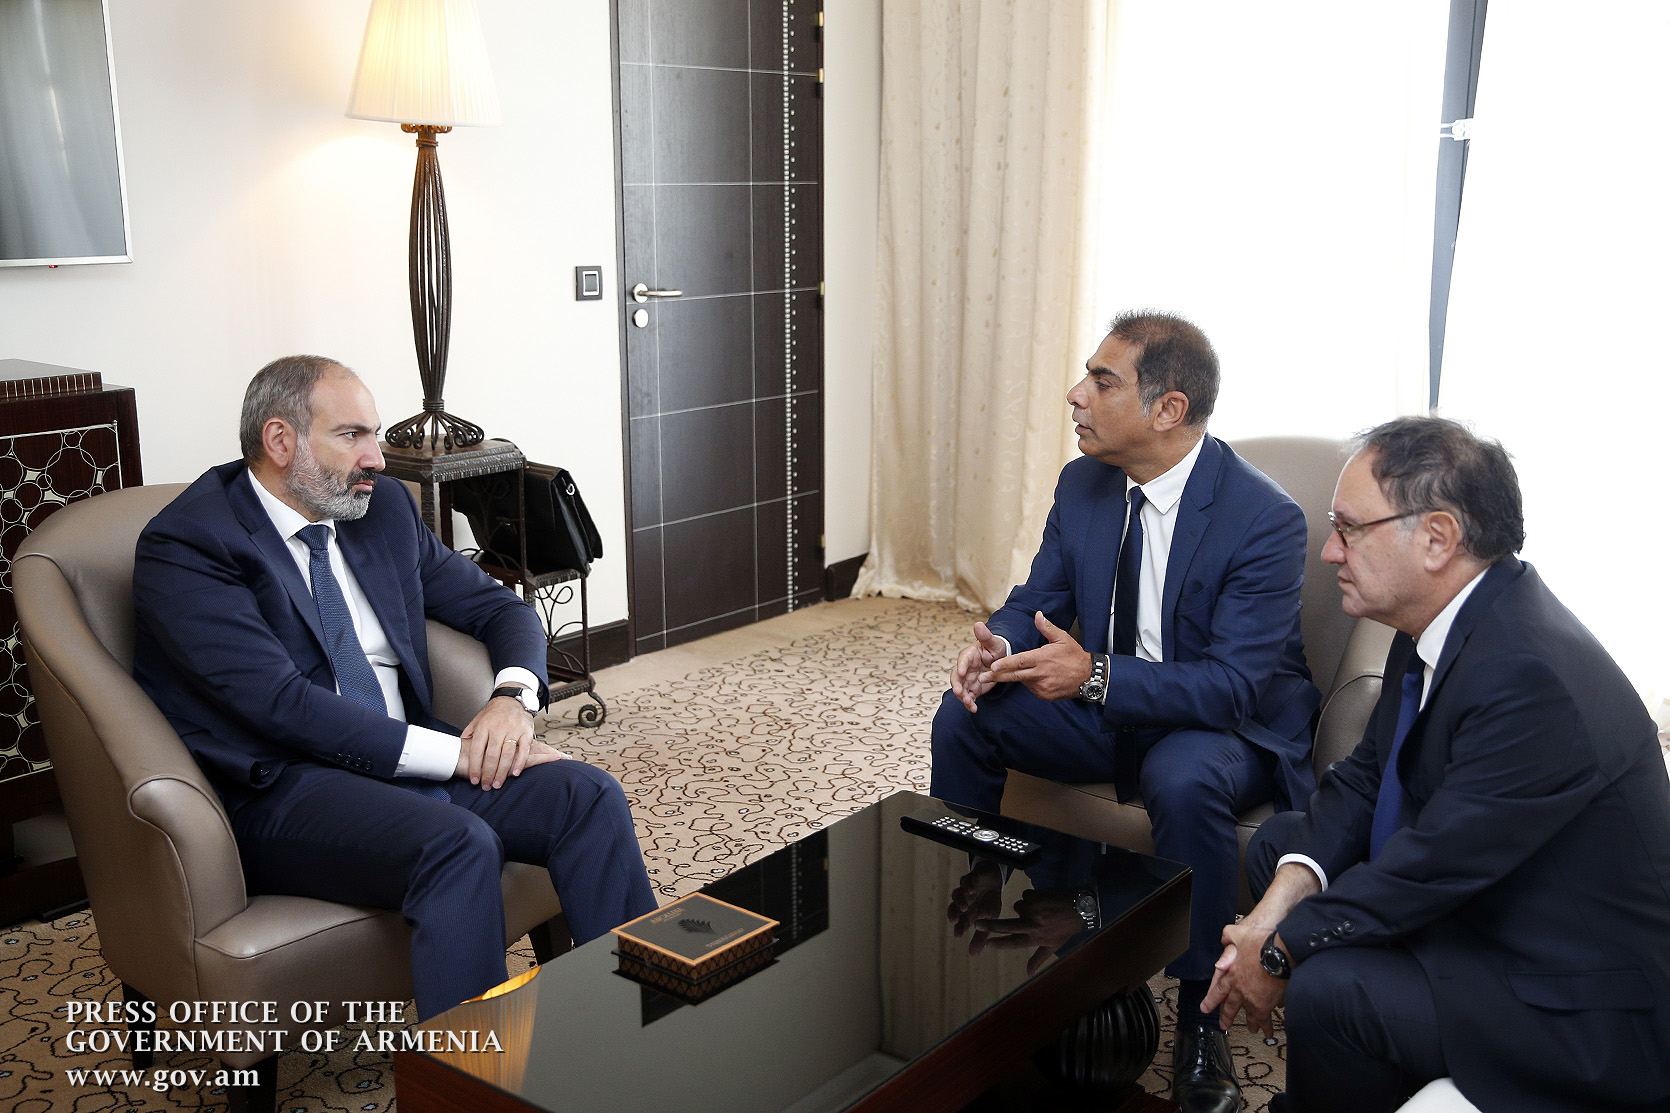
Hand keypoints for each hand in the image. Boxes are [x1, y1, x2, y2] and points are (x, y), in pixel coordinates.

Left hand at [458, 690, 556, 789]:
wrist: (512, 699)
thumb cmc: (493, 713)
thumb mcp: (478, 720)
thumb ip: (469, 734)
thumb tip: (459, 747)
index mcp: (484, 726)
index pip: (477, 749)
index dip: (475, 767)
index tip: (474, 780)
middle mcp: (498, 727)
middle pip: (492, 755)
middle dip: (488, 773)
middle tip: (486, 786)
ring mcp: (513, 729)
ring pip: (507, 754)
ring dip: (502, 772)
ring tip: (497, 784)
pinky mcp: (526, 731)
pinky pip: (524, 750)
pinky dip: (520, 763)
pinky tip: (515, 773)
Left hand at [947, 858, 1005, 943]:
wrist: (994, 881)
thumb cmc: (989, 902)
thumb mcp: (989, 920)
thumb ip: (980, 936)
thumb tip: (973, 955)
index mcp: (966, 913)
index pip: (959, 922)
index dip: (958, 928)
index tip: (959, 935)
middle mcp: (963, 902)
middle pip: (954, 908)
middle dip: (953, 914)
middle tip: (955, 921)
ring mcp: (966, 890)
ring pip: (957, 893)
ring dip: (960, 900)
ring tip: (964, 907)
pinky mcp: (972, 877)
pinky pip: (967, 879)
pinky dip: (967, 884)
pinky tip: (971, 890)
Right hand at [950, 621, 1006, 711]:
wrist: (1000, 659)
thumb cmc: (995, 648)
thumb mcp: (992, 641)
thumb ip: (985, 635)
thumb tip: (978, 624)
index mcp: (968, 655)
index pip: (962, 660)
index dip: (962, 666)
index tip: (963, 672)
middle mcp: (965, 668)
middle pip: (957, 677)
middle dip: (957, 685)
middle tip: (959, 692)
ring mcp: (968, 679)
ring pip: (962, 689)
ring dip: (963, 697)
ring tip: (969, 703)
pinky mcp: (973, 688)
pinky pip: (969, 697)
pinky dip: (970, 704)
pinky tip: (974, 709)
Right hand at [972, 888, 1082, 974]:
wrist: (1081, 908)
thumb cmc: (1066, 928)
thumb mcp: (1054, 946)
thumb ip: (1038, 959)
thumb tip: (1027, 974)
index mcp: (1035, 939)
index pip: (1013, 943)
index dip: (999, 944)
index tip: (986, 944)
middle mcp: (1032, 927)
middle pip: (1006, 927)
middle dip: (990, 926)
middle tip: (977, 924)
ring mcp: (1032, 911)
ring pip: (1018, 906)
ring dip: (1025, 906)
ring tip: (1042, 908)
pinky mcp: (1035, 898)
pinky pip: (1026, 895)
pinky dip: (1032, 896)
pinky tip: (1044, 899)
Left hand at [987, 612, 1091, 700]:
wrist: (1089, 677)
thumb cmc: (1074, 656)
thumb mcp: (1062, 638)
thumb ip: (1047, 627)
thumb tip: (1037, 614)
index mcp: (1042, 658)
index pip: (1019, 661)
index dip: (1005, 664)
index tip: (992, 666)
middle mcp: (1041, 674)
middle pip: (1015, 676)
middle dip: (997, 677)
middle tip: (983, 677)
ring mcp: (1043, 687)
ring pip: (1023, 682)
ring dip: (1018, 677)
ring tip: (1016, 672)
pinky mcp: (1045, 695)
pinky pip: (1032, 689)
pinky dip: (1030, 684)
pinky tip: (1036, 678)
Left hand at [1202, 921, 1287, 1037]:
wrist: (1280, 954)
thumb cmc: (1261, 944)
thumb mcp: (1240, 934)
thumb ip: (1229, 935)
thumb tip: (1224, 937)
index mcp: (1231, 975)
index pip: (1218, 990)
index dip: (1211, 1000)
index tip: (1205, 1008)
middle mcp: (1240, 990)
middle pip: (1230, 1007)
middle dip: (1226, 1017)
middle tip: (1224, 1025)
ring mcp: (1252, 1000)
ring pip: (1249, 1016)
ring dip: (1249, 1023)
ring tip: (1251, 1029)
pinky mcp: (1266, 1005)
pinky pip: (1265, 1019)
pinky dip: (1266, 1025)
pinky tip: (1268, 1030)